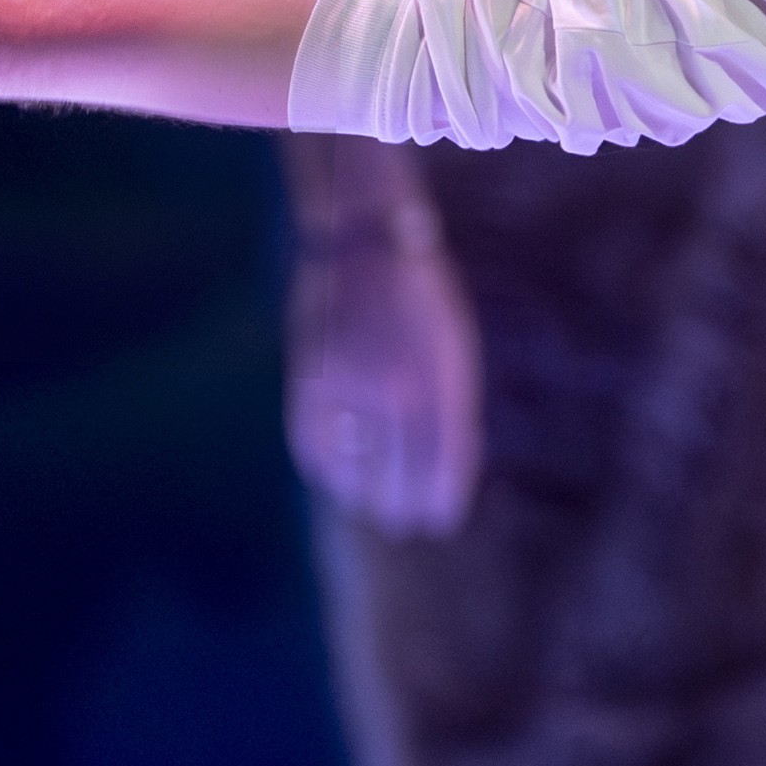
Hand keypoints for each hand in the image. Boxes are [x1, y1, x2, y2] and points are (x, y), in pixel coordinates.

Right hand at [287, 212, 485, 534]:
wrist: (365, 242)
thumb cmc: (422, 295)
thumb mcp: (455, 345)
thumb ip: (452, 404)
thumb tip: (449, 467)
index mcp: (441, 379)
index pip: (443, 462)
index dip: (442, 498)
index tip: (440, 521)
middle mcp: (396, 390)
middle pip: (397, 474)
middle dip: (402, 506)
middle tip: (404, 524)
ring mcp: (349, 388)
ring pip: (353, 467)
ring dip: (362, 495)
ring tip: (372, 508)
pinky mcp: (310, 381)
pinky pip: (314, 445)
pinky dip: (325, 468)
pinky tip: (336, 479)